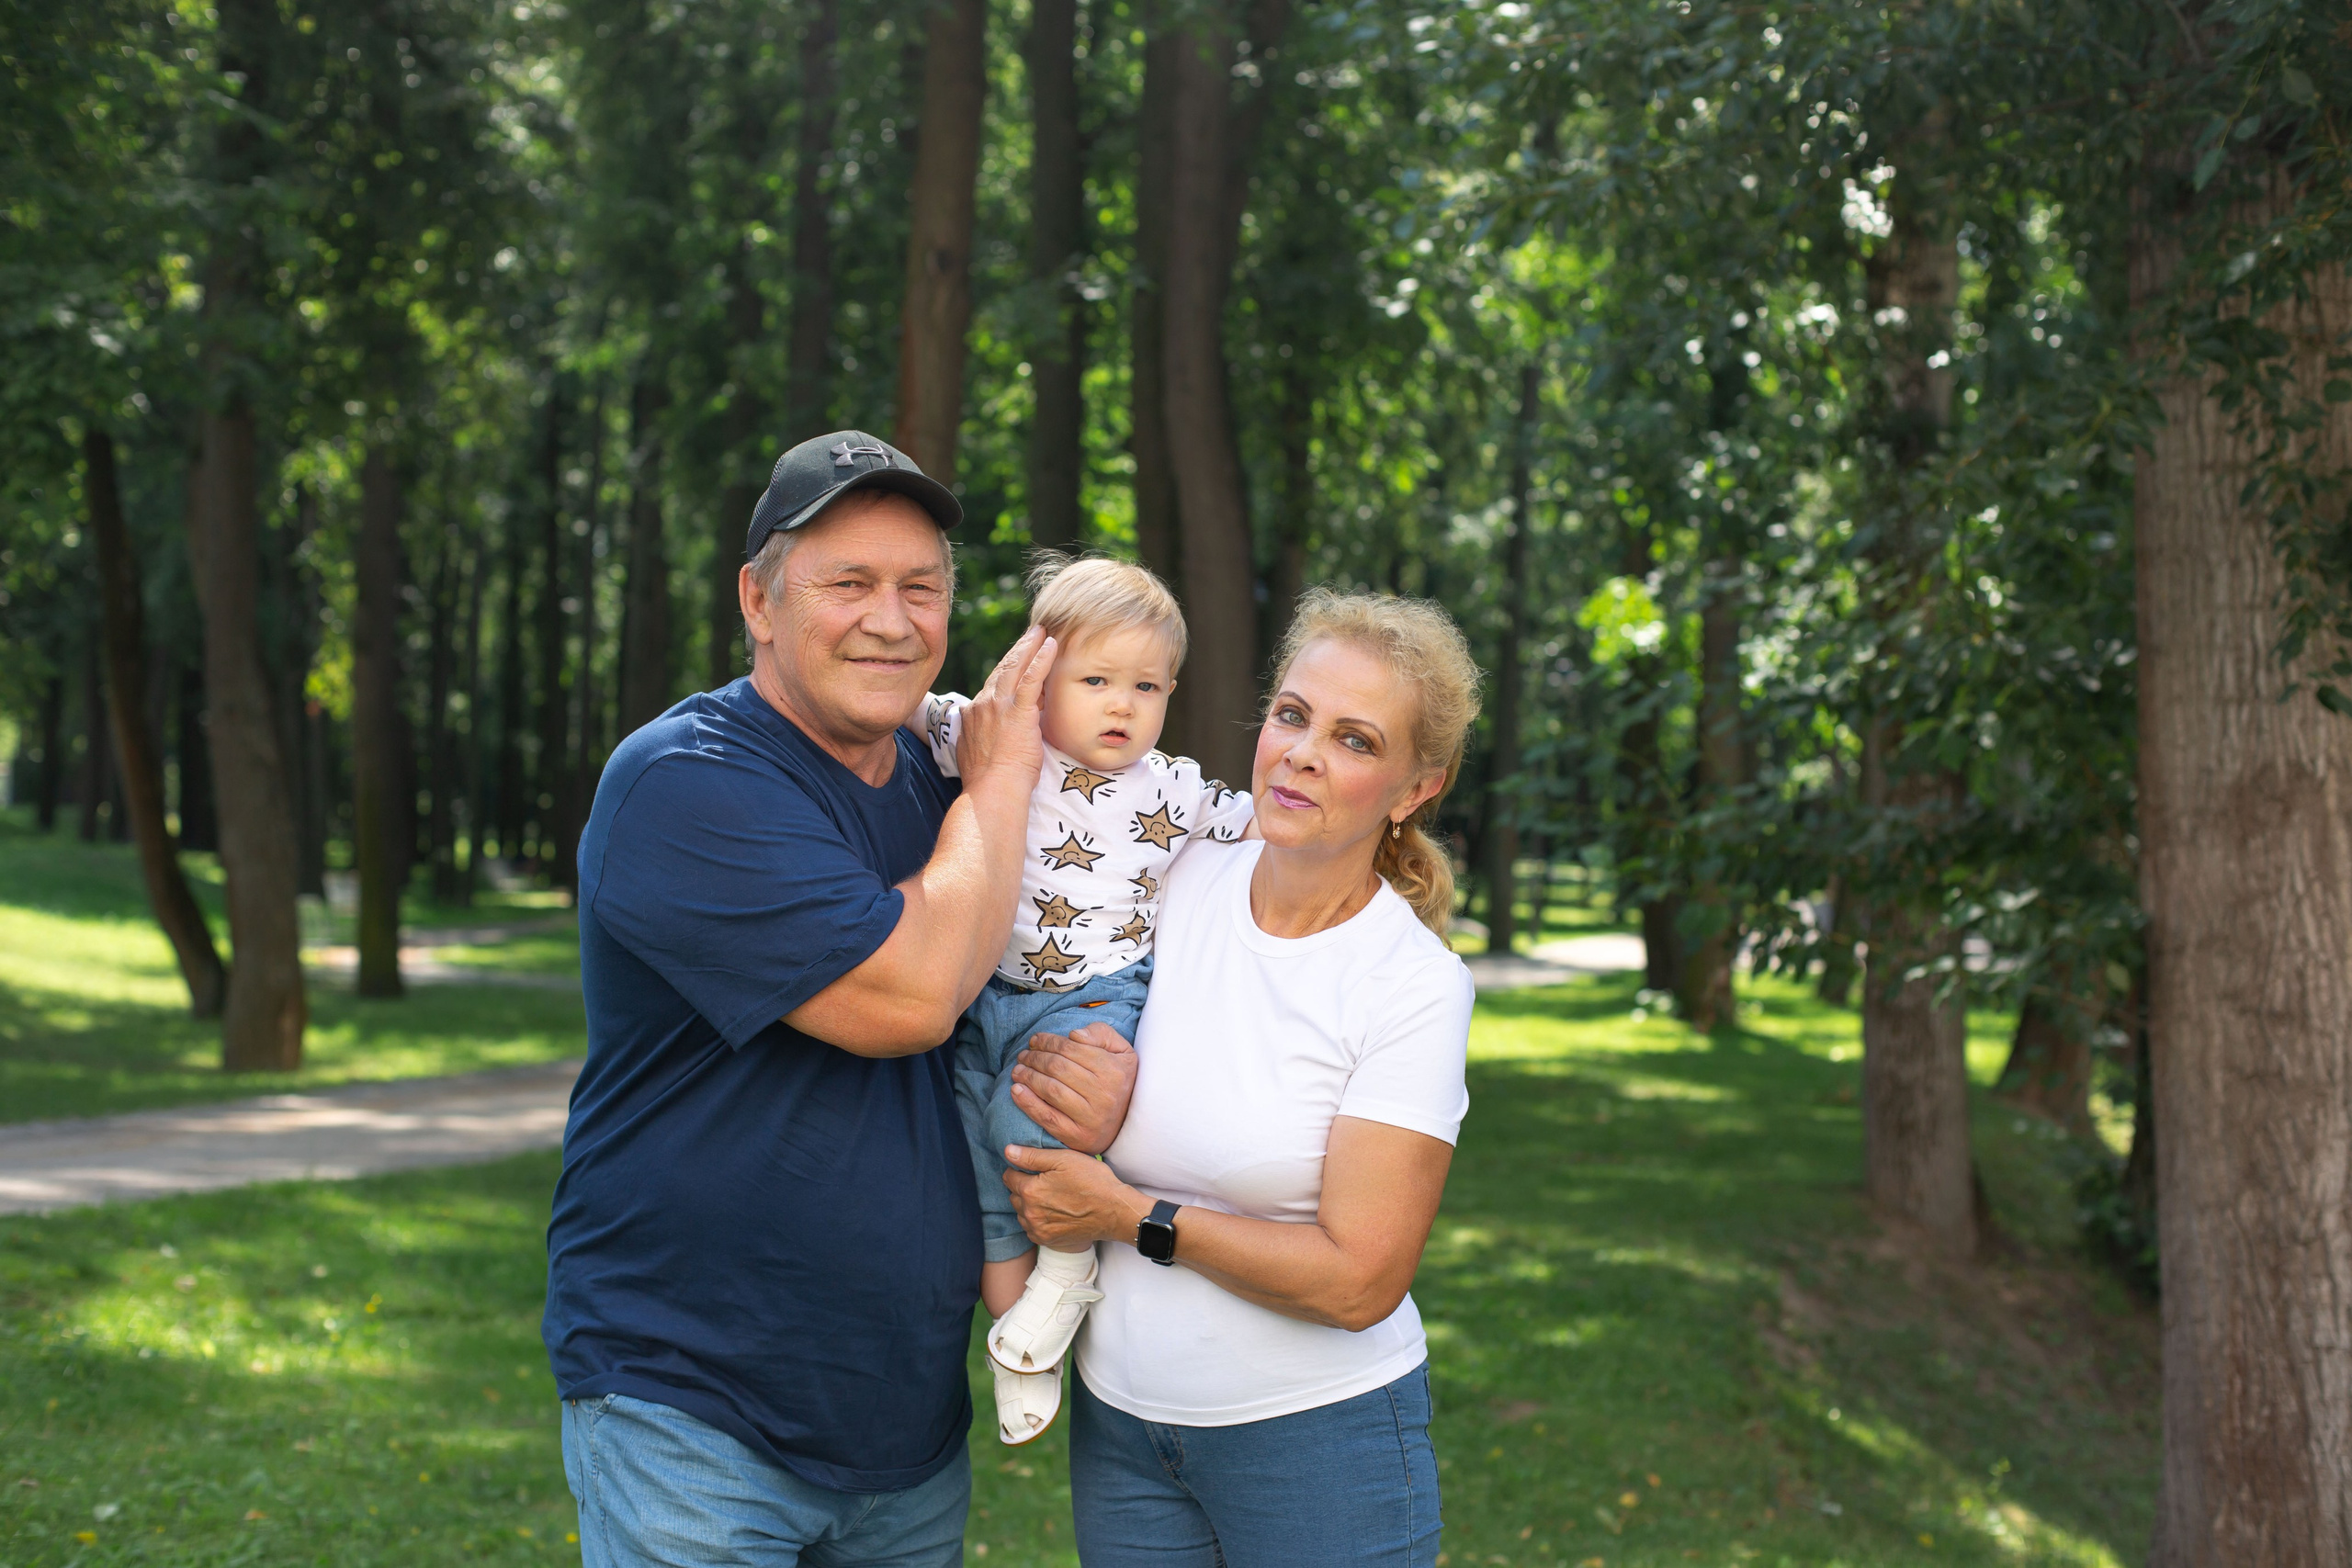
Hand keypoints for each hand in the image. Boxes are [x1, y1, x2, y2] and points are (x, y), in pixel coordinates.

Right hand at [956, 626, 1055, 798]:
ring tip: (1042, 631)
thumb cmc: (987, 781)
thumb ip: (981, 737)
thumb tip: (984, 734)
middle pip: (1003, 669)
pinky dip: (1041, 658)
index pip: (994, 684)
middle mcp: (984, 704)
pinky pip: (1031, 677)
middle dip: (1019, 650)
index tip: (1017, 658)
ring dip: (1030, 646)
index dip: (1007, 669)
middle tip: (1032, 633)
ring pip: (1015, 667)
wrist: (991, 790)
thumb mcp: (977, 752)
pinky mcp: (1017, 711)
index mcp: (975, 714)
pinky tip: (1051, 644)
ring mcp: (999, 706)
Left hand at [1002, 1145, 1150, 1250]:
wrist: (1114, 1212)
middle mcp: (1029, 1213)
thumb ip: (1032, 1156)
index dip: (1020, 1169)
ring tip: (1050, 1197)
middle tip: (1046, 1181)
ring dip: (1029, 1204)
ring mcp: (1037, 1229)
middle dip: (1024, 1187)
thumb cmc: (1092, 1181)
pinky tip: (1053, 1212)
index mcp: (1030, 1190)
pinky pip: (1030, 1228)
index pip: (1009, 1176)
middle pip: (1014, 1195)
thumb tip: (1008, 1151)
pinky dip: (1036, 1220)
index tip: (1036, 1168)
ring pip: (1021, 1213)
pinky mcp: (1046, 1240)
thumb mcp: (1064, 1159)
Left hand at [1009, 1021, 1137, 1155]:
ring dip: (1028, 1077)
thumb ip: (1101, 1034)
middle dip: (1035, 1058)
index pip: (1071, 1049)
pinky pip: (1047, 1117)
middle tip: (1023, 1055)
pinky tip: (1016, 1090)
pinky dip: (1028, 1103)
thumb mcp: (1121, 1051)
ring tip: (1017, 1070)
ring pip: (1051, 1090)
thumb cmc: (1117, 1081)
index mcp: (1114, 1070)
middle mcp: (1104, 1094)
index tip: (1034, 1040)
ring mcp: (1091, 1118)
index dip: (1048, 1042)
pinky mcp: (1077, 1136)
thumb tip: (1073, 1035)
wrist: (1126, 1125)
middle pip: (1058, 1068)